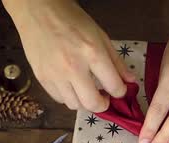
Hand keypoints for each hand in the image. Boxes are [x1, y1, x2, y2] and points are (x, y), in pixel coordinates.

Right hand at [3, 0, 135, 111]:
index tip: (118, 89)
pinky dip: (68, 96)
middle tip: (104, 97)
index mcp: (92, 53)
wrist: (38, 11)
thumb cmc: (72, 20)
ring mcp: (55, 75)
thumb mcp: (100, 36)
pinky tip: (71, 85)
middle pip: (93, 104)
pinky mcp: (41, 78)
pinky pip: (59, 99)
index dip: (120, 92)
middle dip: (103, 105)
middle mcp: (73, 67)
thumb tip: (130, 81)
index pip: (114, 86)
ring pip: (75, 105)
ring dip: (84, 101)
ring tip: (86, 89)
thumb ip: (117, 61)